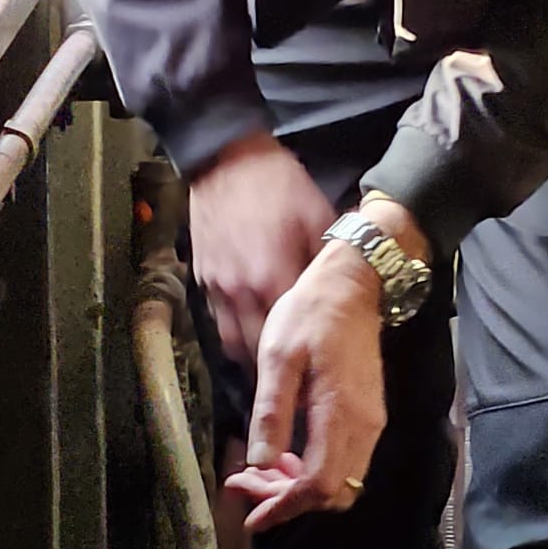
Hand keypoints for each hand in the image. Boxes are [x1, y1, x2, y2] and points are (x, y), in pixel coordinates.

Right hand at [188, 131, 335, 366]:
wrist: (224, 158)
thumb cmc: (277, 183)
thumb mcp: (316, 215)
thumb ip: (327, 258)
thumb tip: (345, 285)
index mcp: (273, 275)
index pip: (290, 335)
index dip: (303, 359)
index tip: (317, 380)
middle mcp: (241, 290)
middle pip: (256, 350)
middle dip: (274, 372)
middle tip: (294, 390)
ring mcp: (217, 286)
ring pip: (231, 343)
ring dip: (250, 360)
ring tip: (270, 374)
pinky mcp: (202, 278)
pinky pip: (217, 322)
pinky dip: (233, 336)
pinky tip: (249, 340)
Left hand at [224, 242, 387, 531]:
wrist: (354, 286)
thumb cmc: (311, 315)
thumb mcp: (278, 355)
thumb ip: (272, 411)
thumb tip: (260, 462)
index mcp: (339, 413)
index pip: (318, 484)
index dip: (285, 507)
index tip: (253, 517)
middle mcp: (364, 426)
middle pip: (333, 492)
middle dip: (289, 502)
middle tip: (246, 487)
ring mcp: (371, 422)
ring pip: (342, 481)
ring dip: (302, 488)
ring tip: (261, 472)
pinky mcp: (370, 415)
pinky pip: (347, 462)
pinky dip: (316, 471)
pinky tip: (287, 455)